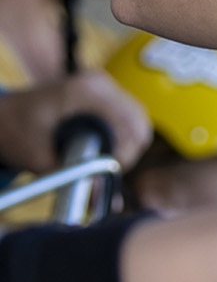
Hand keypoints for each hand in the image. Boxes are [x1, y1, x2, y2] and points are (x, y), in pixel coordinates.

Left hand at [0, 72, 151, 174]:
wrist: (4, 114)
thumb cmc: (16, 131)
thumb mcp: (40, 159)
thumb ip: (72, 178)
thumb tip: (100, 198)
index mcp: (83, 92)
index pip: (128, 124)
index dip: (125, 154)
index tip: (111, 174)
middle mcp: (98, 83)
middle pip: (138, 121)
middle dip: (129, 152)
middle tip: (110, 172)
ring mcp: (103, 83)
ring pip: (138, 118)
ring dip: (130, 144)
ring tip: (109, 163)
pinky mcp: (105, 91)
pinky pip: (130, 114)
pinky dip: (126, 135)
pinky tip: (109, 149)